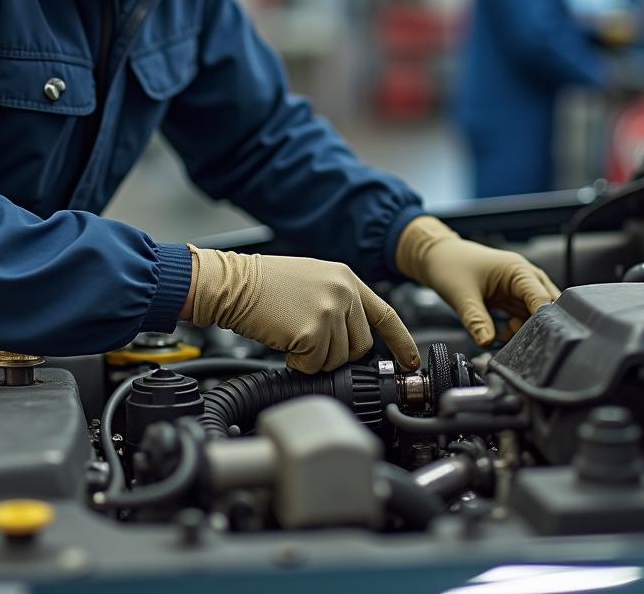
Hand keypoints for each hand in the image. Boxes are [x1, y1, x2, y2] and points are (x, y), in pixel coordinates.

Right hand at [188, 245, 419, 372]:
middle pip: (360, 346)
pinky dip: (298, 363)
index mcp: (346, 278)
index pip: (386, 314)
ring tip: (292, 334)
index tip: (411, 362)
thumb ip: (339, 302)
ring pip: (338, 360)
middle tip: (309, 340)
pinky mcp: (313, 330)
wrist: (232, 283)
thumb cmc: (263, 284)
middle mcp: (343, 292)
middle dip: (336, 353)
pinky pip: (315, 366)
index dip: (401, 341)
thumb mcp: (313, 280)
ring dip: (314, 358)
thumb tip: (352, 338)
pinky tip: (284, 342)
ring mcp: (329, 310)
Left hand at [396, 216, 559, 345]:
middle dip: (534, 329)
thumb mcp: (461, 295)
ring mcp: (518, 288)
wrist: (435, 256)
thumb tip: (487, 343)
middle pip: (544, 309)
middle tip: (518, 343)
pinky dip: (514, 330)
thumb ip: (476, 320)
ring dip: (523, 331)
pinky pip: (522, 318)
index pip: (543, 299)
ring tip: (503, 337)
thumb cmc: (449, 265)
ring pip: (534, 317)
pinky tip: (499, 335)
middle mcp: (524, 278)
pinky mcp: (510, 297)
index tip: (533, 342)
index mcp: (518, 270)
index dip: (542, 322)